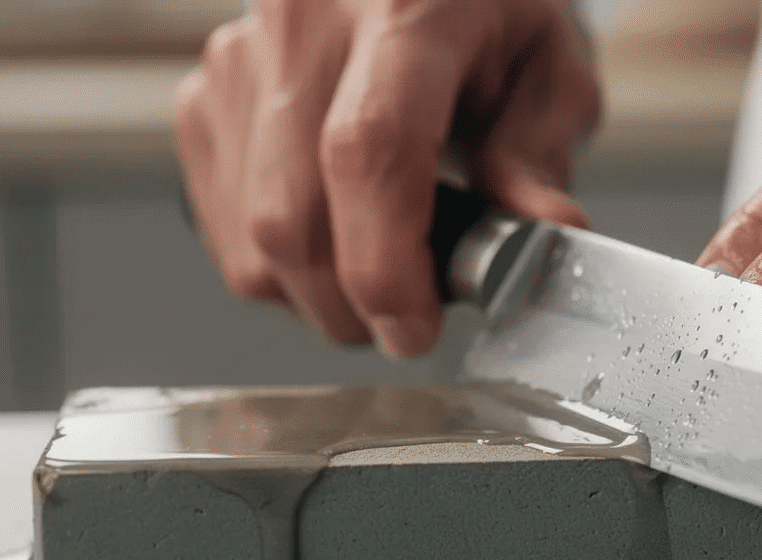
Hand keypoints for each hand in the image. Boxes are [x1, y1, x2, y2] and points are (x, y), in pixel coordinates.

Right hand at [175, 0, 599, 359]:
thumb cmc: (496, 14)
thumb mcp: (554, 71)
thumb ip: (539, 157)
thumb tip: (543, 233)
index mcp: (405, 9)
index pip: (369, 152)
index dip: (386, 265)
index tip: (416, 326)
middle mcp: (305, 22)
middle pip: (291, 215)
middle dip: (351, 307)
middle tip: (409, 320)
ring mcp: (242, 56)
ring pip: (250, 235)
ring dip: (316, 295)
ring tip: (380, 267)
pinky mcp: (207, 91)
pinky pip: (224, 222)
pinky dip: (280, 265)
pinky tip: (336, 237)